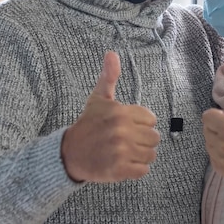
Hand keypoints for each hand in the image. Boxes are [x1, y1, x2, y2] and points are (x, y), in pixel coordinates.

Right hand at [61, 51, 159, 182]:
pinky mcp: (119, 170)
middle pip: (154, 138)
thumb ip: (109, 77)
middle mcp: (121, 131)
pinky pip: (143, 170)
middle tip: (126, 141)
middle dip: (142, 140)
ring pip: (151, 155)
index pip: (151, 119)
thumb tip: (112, 53)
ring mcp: (121, 151)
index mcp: (120, 112)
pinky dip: (135, 169)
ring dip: (140, 155)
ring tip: (125, 152)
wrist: (70, 153)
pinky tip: (123, 163)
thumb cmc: (89, 124)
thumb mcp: (98, 98)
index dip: (140, 123)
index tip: (126, 126)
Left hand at [203, 66, 223, 177]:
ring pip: (208, 143)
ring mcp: (222, 160)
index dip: (218, 115)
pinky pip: (213, 158)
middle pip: (206, 130)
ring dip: (218, 140)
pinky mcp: (223, 171)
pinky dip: (220, 154)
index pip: (207, 116)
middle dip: (217, 127)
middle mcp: (222, 146)